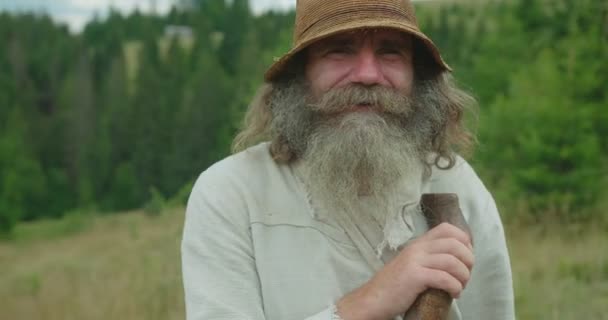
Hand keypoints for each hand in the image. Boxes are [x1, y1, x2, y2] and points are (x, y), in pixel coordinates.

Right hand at [336, 222, 473, 319]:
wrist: (373, 298)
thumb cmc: (395, 285)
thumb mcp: (412, 263)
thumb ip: (429, 257)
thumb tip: (457, 259)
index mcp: (418, 243)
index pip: (447, 228)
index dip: (464, 241)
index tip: (465, 258)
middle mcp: (417, 248)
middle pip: (455, 244)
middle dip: (468, 260)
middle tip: (465, 275)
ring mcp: (415, 261)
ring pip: (452, 261)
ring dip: (463, 276)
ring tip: (460, 287)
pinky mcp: (415, 277)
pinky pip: (444, 278)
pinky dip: (455, 287)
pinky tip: (454, 294)